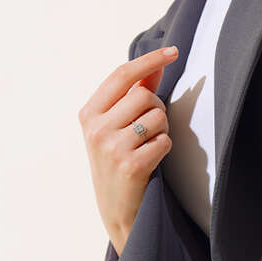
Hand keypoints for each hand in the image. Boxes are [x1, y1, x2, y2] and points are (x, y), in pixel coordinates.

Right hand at [78, 46, 178, 253]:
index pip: (121, 75)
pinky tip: (151, 161)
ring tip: (148, 146)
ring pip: (157, 117)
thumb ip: (136, 94)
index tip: (172, 51)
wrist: (119, 210)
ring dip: (162, 130)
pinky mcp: (130, 165)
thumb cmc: (120, 162)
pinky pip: (164, 141)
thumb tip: (157, 64)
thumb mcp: (118, 126)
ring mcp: (110, 147)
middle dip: (157, 109)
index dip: (149, 60)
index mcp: (89, 113)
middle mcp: (95, 128)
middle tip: (149, 130)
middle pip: (144, 96)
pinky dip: (164, 149)